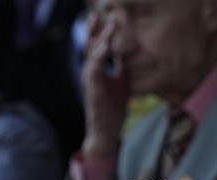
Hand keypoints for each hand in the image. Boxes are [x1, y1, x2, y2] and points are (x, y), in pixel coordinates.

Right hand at [81, 11, 128, 159]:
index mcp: (98, 68)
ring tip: (107, 24)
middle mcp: (91, 70)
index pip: (98, 44)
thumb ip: (122, 67)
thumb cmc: (113, 107)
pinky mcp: (92, 88)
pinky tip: (105, 48)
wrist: (107, 130)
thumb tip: (126, 53)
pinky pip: (94, 69)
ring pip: (93, 53)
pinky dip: (99, 57)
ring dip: (100, 38)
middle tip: (99, 10)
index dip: (102, 29)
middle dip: (95, 27)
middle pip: (92, 44)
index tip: (108, 14)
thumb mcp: (122, 82)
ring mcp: (89, 78)